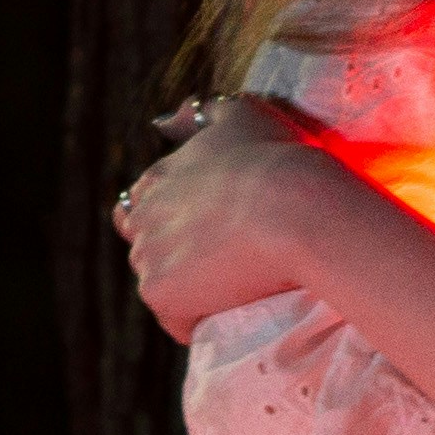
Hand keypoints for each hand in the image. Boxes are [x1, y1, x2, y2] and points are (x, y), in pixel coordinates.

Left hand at [111, 94, 353, 342]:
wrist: (293, 207)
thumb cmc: (277, 156)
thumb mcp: (240, 114)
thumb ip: (197, 116)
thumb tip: (162, 121)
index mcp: (157, 179)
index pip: (141, 207)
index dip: (173, 220)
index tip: (209, 228)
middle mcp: (142, 216)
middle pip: (146, 248)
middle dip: (176, 256)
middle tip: (225, 260)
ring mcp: (148, 257)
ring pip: (161, 284)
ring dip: (190, 288)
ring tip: (236, 285)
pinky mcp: (161, 294)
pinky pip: (177, 320)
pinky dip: (201, 320)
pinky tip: (235, 309)